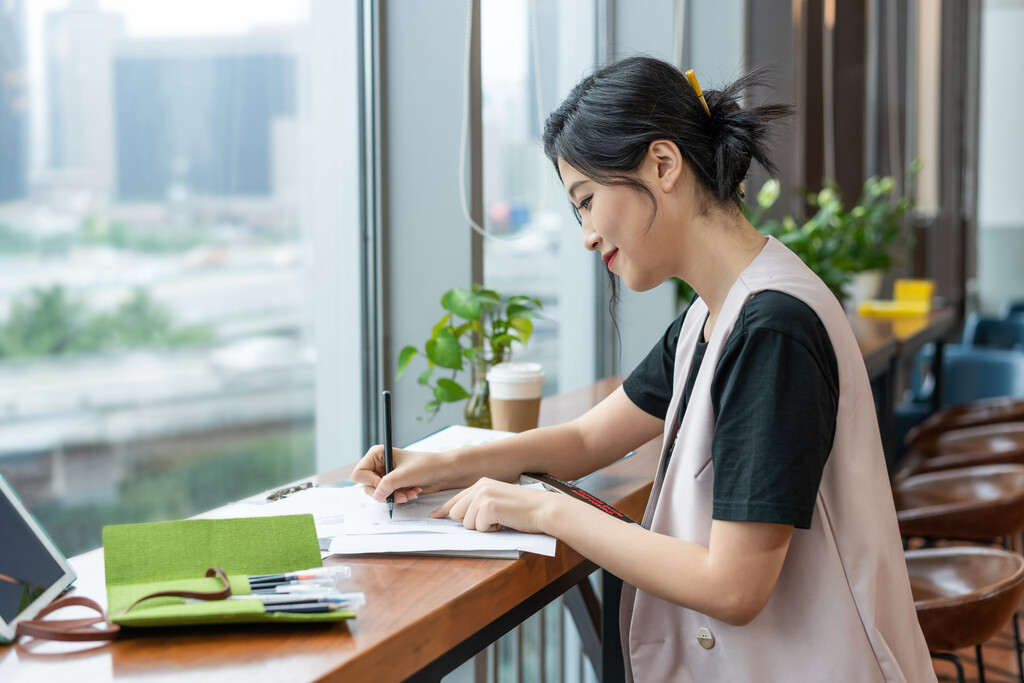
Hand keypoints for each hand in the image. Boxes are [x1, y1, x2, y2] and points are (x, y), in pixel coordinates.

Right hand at [350, 445, 455, 503]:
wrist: (443, 472)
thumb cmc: (426, 465)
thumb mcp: (405, 474)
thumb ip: (388, 484)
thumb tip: (376, 496)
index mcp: (377, 454)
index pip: (359, 474)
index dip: (370, 482)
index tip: (384, 484)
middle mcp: (378, 465)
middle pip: (367, 487)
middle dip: (385, 493)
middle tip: (400, 493)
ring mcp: (385, 476)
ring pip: (378, 495)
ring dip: (394, 497)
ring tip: (409, 493)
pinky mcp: (392, 485)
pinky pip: (388, 498)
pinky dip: (399, 498)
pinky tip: (411, 493)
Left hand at [429, 478, 559, 534]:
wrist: (544, 509)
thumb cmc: (525, 509)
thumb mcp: (498, 500)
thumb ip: (479, 504)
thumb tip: (456, 516)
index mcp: (482, 483)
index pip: (455, 499)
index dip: (444, 511)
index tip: (433, 517)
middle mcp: (479, 487)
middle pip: (456, 514)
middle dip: (471, 523)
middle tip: (493, 520)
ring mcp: (483, 496)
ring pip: (467, 524)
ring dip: (484, 528)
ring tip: (502, 519)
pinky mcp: (487, 507)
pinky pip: (479, 528)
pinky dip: (492, 530)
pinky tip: (505, 521)